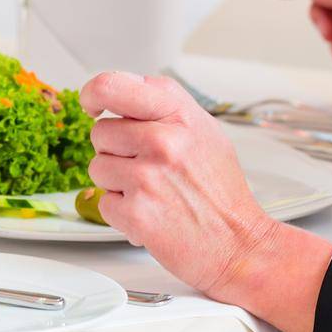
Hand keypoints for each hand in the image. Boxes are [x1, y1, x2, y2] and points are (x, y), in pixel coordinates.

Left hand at [81, 72, 284, 292]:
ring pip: (97, 167)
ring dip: (116, 183)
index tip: (93, 107)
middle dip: (115, 150)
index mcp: (177, 114)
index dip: (93, 95)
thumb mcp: (204, 130)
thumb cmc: (221, 191)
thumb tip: (123, 94)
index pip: (111, 86)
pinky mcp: (137, 213)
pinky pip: (104, 203)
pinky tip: (150, 213)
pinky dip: (122, 212)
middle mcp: (162, 140)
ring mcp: (147, 177)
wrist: (239, 244)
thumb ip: (164, 107)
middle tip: (145, 166)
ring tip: (151, 192)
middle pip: (100, 132)